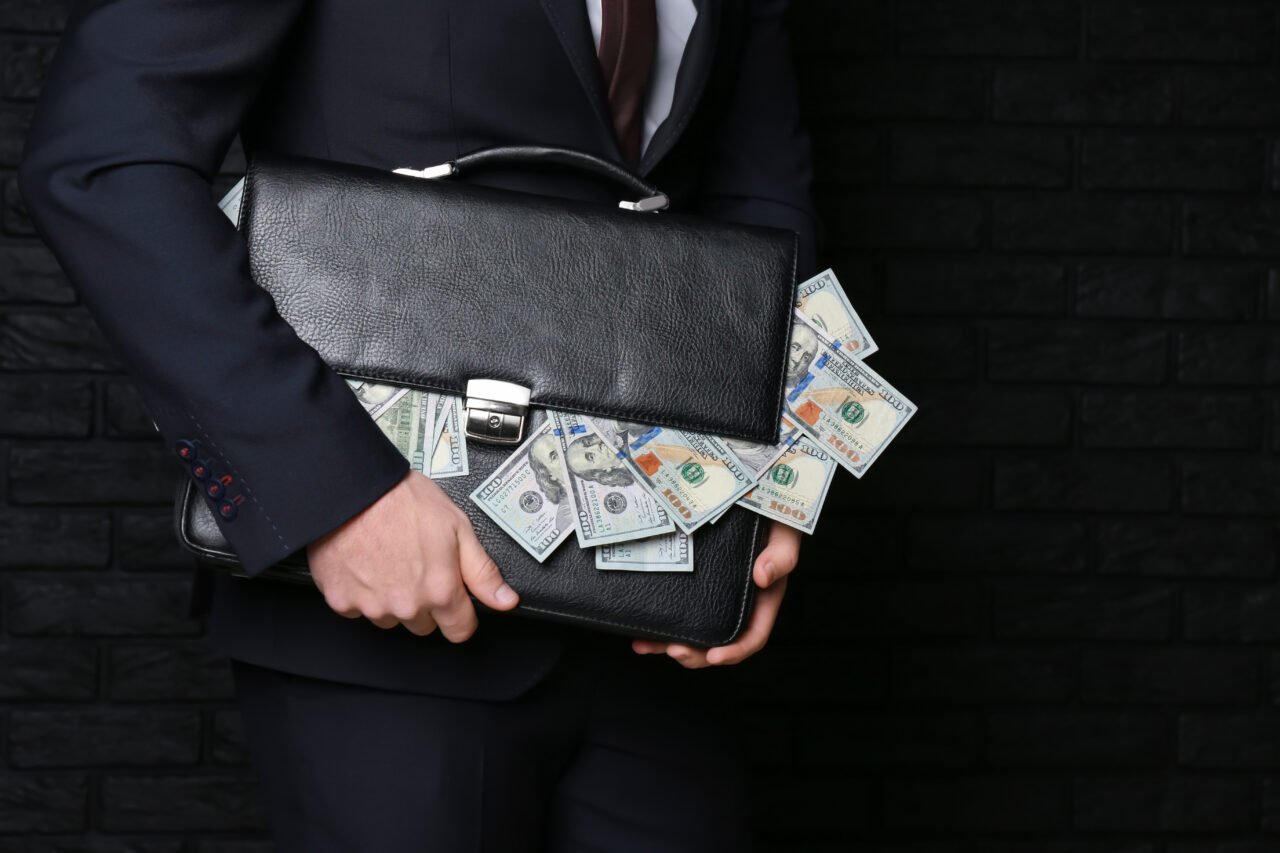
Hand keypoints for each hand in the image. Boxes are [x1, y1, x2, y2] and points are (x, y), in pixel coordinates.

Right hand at [306, 470, 517, 641]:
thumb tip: (505, 600)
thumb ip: (483, 571)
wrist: (353, 490)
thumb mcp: (458, 528)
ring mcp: (372, 606)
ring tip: (390, 560)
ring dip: (393, 598)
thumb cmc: (402, 501)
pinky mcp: (341, 600)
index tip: (456, 601)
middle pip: (424, 624)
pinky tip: (366, 564)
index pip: (460, 630)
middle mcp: (407, 605)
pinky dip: (362, 592)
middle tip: (418, 565)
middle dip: (426, 603)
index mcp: (439, 590)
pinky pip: (357, 608)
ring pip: (391, 618)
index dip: (461, 614)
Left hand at [631, 520, 800, 667]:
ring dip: (669, 644)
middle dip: (695, 654)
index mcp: (763, 600)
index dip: (735, 651)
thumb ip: (781, 555)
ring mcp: (713, 594)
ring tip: (644, 645)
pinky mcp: (693, 583)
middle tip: (673, 650)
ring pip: (693, 630)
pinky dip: (659, 622)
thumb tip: (763, 577)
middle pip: (718, 642)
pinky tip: (639, 629)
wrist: (752, 495)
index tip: (714, 655)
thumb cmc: (774, 519)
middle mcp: (737, 603)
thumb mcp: (784, 534)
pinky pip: (678, 609)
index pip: (753, 636)